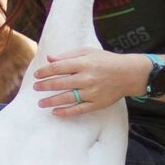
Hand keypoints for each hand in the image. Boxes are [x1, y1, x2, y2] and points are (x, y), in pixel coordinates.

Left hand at [33, 47, 147, 116]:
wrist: (128, 74)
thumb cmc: (106, 60)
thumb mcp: (88, 52)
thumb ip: (68, 55)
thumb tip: (49, 59)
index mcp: (84, 63)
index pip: (58, 68)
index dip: (45, 71)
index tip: (37, 75)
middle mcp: (87, 78)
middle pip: (60, 83)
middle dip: (45, 86)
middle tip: (35, 88)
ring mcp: (92, 92)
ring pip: (67, 98)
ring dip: (51, 101)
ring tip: (40, 103)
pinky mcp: (97, 103)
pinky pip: (78, 110)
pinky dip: (66, 112)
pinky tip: (55, 112)